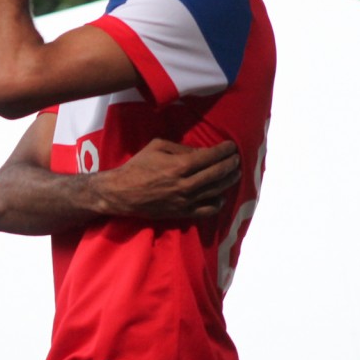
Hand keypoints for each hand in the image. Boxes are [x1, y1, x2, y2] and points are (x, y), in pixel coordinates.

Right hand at [92, 139, 240, 218]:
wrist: (122, 193)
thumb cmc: (137, 167)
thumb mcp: (156, 147)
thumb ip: (180, 148)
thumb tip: (201, 153)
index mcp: (179, 165)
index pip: (210, 157)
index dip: (224, 150)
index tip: (231, 146)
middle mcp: (186, 184)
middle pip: (218, 173)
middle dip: (231, 164)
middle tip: (237, 159)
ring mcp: (185, 200)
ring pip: (216, 191)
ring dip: (229, 181)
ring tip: (235, 174)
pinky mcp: (182, 213)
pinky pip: (207, 210)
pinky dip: (218, 203)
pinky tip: (221, 196)